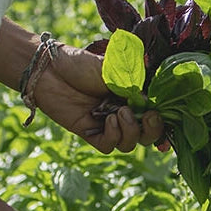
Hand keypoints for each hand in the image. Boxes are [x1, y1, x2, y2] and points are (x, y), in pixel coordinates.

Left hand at [34, 44, 165, 153]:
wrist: (49, 69)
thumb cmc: (80, 64)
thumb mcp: (112, 70)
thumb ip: (132, 86)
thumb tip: (150, 102)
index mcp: (131, 96)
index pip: (154, 114)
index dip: (161, 119)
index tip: (158, 111)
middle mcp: (122, 112)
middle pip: (146, 135)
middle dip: (152, 130)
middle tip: (148, 117)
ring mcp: (106, 124)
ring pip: (129, 144)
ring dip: (130, 132)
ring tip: (120, 113)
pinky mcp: (89, 133)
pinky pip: (109, 146)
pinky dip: (113, 136)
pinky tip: (108, 120)